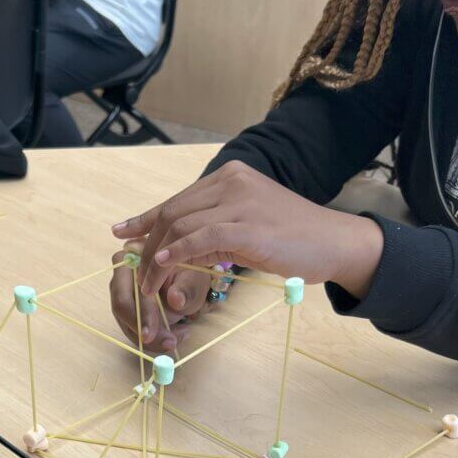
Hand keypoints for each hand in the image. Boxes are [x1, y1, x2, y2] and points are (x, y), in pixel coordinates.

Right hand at [109, 241, 208, 351]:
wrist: (189, 279)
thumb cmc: (190, 274)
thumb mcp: (194, 280)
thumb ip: (186, 289)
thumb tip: (175, 300)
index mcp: (133, 255)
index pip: (127, 288)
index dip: (139, 313)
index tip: (151, 334)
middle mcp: (120, 272)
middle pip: (121, 307)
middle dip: (143, 329)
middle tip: (169, 343)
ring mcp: (120, 291)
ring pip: (126, 322)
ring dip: (151, 338)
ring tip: (176, 339)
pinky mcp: (127, 309)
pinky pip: (133, 329)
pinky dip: (152, 339)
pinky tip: (172, 337)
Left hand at [112, 161, 384, 299]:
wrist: (335, 242)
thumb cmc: (293, 238)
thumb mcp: (246, 226)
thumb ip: (212, 230)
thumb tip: (172, 249)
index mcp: (230, 176)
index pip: (178, 199)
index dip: (145, 217)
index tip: (122, 232)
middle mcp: (232, 181)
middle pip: (173, 211)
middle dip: (146, 240)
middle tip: (133, 267)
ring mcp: (240, 201)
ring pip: (181, 225)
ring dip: (157, 256)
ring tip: (147, 282)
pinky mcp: (247, 227)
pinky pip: (200, 238)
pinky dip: (176, 252)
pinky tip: (162, 265)